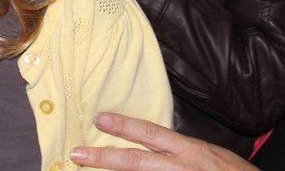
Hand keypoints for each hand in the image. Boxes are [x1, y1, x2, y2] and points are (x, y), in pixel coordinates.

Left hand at [70, 112, 255, 170]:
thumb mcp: (207, 152)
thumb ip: (179, 149)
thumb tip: (153, 141)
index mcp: (189, 151)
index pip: (151, 133)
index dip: (124, 126)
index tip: (100, 119)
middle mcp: (181, 168)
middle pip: (135, 162)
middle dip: (103, 158)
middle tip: (77, 154)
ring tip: (88, 168)